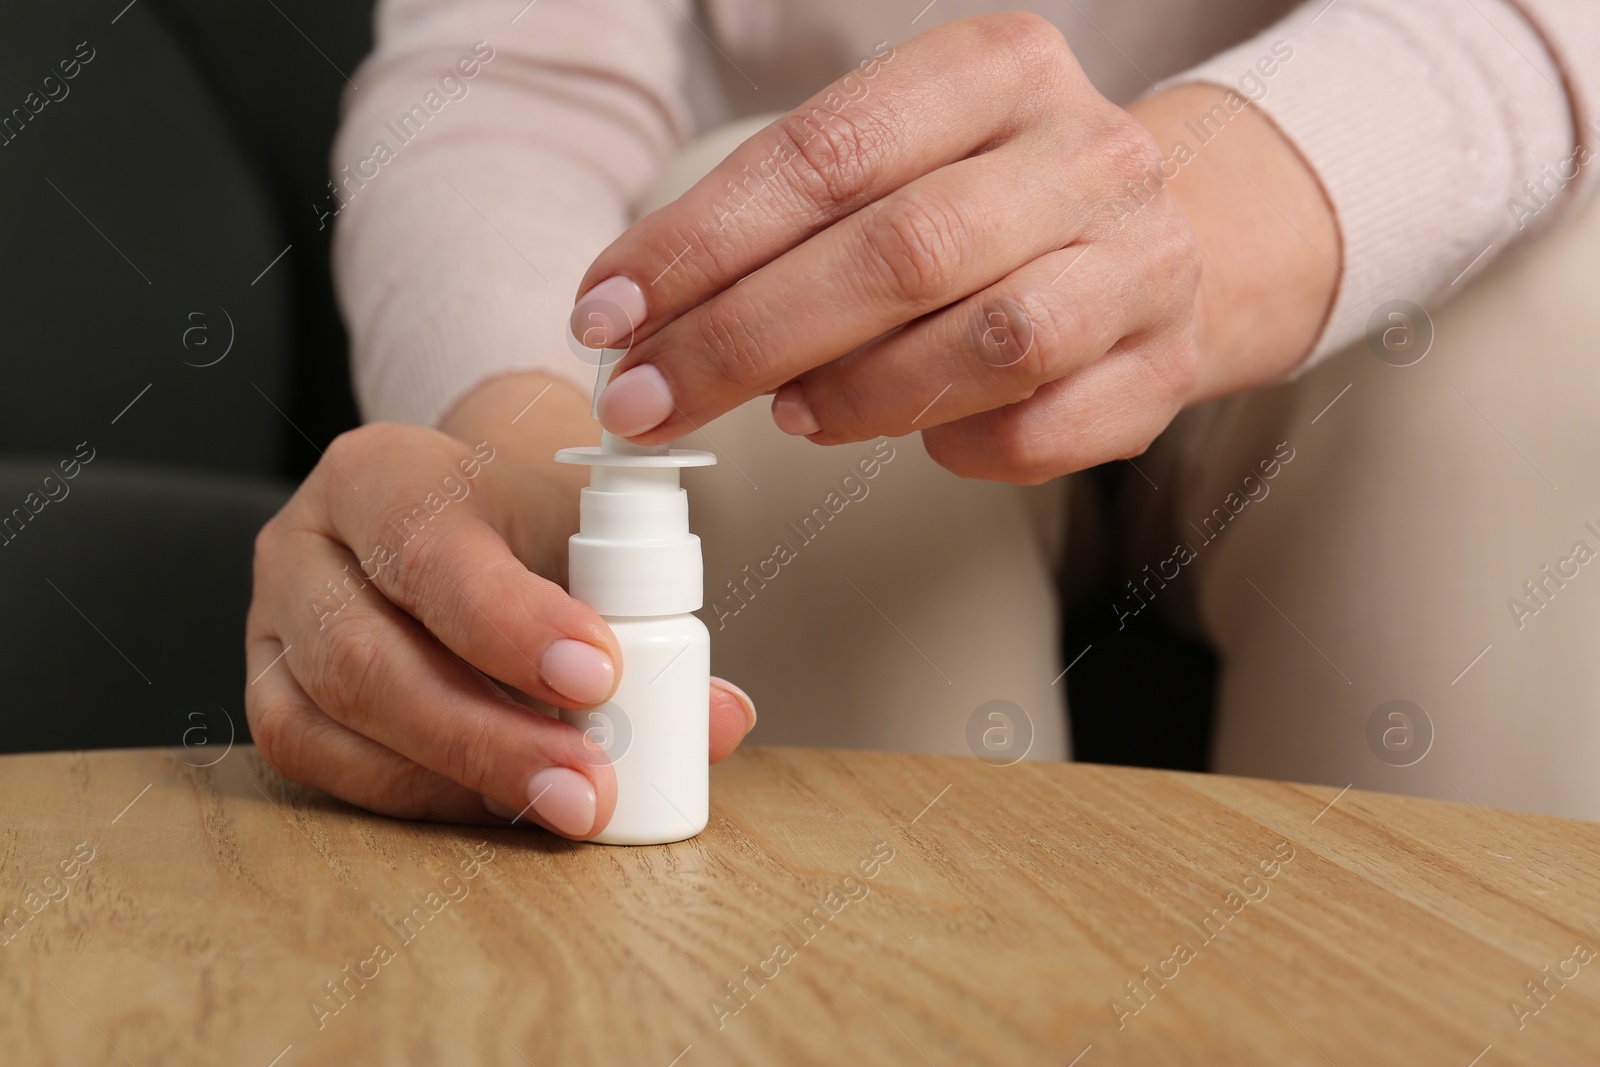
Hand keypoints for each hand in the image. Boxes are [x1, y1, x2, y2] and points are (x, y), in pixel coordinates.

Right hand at [243, 372, 757, 837]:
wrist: (463, 513)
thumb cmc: (525, 523)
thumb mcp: (587, 535)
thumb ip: (650, 616)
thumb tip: (716, 717)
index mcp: (382, 474)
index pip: (431, 550)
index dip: (511, 623)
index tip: (599, 673)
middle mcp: (305, 544)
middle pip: (370, 657)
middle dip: (488, 736)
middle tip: (587, 784)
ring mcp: (271, 625)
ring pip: (336, 721)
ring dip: (458, 778)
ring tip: (562, 804)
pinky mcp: (270, 695)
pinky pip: (320, 764)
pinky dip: (415, 795)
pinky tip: (495, 806)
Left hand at [571, 14, 1336, 482]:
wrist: (1183, 233)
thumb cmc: (997, 199)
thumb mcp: (905, 160)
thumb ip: (793, 218)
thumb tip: (646, 318)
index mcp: (999, 69)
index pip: (828, 153)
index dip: (702, 242)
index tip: (609, 310)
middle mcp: (1085, 154)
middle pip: (898, 253)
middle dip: (744, 338)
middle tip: (647, 399)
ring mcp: (1140, 263)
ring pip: (985, 344)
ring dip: (855, 395)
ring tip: (785, 414)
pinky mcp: (1161, 369)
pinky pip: (1038, 432)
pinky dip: (954, 447)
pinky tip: (916, 434)